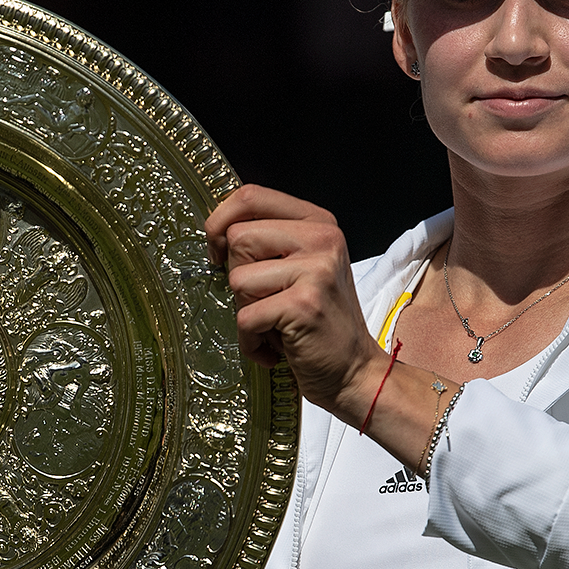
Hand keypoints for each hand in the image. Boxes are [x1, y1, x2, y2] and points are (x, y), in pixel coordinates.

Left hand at [205, 184, 388, 420]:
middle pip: (238, 238)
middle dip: (237, 277)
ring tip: (274, 324)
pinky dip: (250, 341)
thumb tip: (214, 230)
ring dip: (246, 311)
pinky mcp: (304, 305)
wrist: (354, 372)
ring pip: (237, 279)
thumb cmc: (318, 323)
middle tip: (265, 301)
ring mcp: (316, 270)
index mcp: (318, 222)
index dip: (220, 222)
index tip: (218, 252)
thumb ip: (269, 241)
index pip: (250, 196)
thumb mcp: (302, 267)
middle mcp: (322, 239)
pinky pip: (245, 317)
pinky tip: (274, 347)